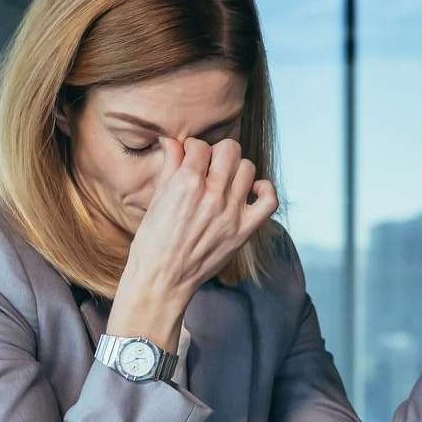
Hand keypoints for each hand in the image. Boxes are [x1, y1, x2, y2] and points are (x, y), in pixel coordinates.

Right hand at [106, 138, 277, 344]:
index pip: (200, 145)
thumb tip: (172, 141)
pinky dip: (264, 190)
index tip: (191, 159)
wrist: (162, 279)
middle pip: (229, 150)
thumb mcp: (156, 199)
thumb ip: (169, 166)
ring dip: (237, 169)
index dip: (194, 149)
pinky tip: (250, 191)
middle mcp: (212, 194)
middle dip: (218, 153)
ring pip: (248, 168)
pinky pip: (269, 200)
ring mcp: (231, 212)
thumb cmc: (153, 242)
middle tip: (210, 167)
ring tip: (226, 180)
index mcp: (186, 183)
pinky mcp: (244, 230)